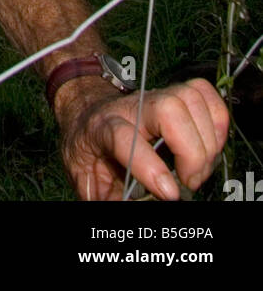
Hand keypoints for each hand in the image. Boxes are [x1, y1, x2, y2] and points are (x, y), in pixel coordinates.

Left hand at [57, 76, 228, 200]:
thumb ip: (110, 198)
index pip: (122, 137)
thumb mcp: (88, 181)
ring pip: (190, 98)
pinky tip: (209, 147)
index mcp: (101, 128)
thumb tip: (137, 209)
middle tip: (188, 183)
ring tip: (197, 169)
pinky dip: (216, 121)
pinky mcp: (173, 93)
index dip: (149, 166)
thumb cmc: (88, 153)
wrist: (85, 115)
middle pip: (168, 108)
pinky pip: (204, 93)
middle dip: (190, 151)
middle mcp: (130, 106)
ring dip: (206, 140)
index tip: (169, 194)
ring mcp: (153, 95)